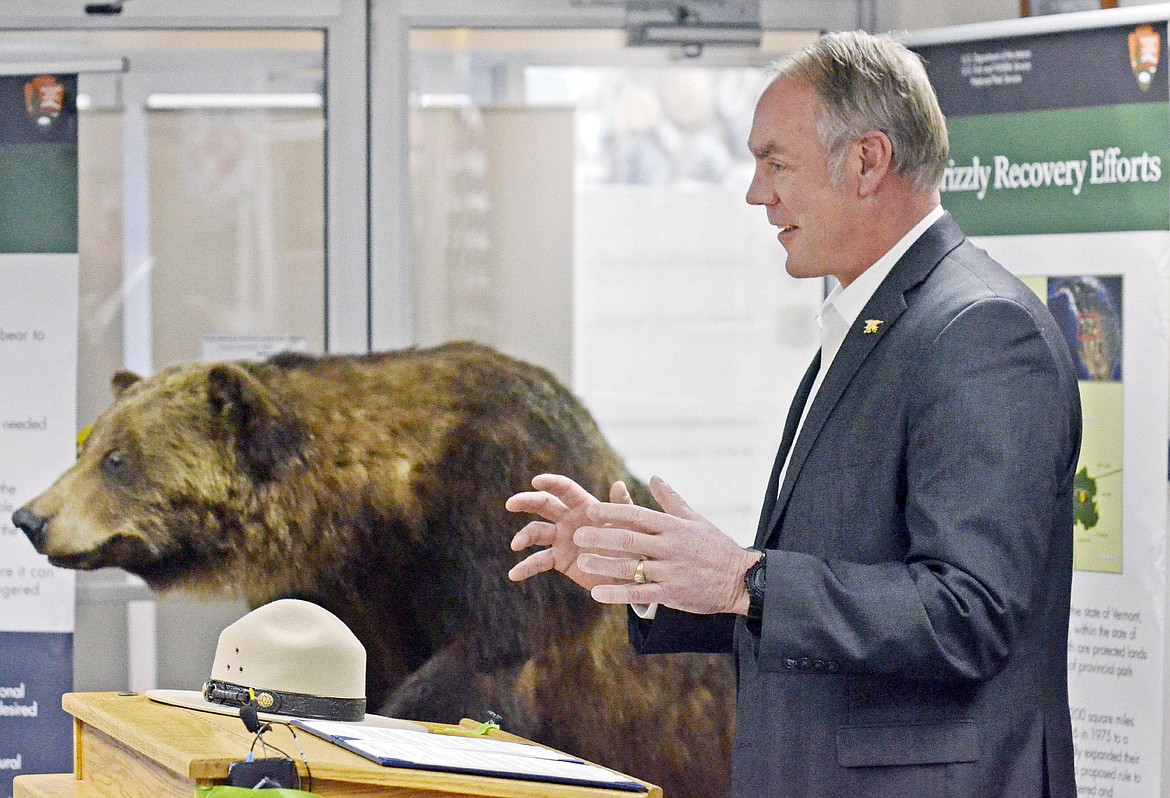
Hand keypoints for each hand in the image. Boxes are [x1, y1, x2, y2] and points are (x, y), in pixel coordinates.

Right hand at [506, 474, 633, 591]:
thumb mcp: (631, 526)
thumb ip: (622, 507)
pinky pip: (539, 561)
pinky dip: (525, 567)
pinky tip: (514, 574)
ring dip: (524, 536)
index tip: (536, 481)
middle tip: (511, 504)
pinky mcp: (559, 559)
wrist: (631, 574)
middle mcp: (569, 519)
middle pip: (544, 505)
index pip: (564, 490)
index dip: (550, 483)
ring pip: (536, 532)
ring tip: (516, 545)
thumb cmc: (635, 544)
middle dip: (526, 501)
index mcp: (585, 505)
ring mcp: (561, 539)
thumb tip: (618, 484)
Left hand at [575, 476, 756, 614]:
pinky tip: (597, 593)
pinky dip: (617, 593)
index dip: (613, 511)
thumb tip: (654, 477)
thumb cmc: (715, 546)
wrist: (740, 579)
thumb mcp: (694, 519)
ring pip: (631, 568)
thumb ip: (670, 499)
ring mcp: (670, 572)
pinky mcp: (671, 594)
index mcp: (674, 527)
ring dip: (604, 564)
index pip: (638, 515)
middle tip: (577, 535)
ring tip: (581, 561)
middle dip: (601, 537)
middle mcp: (670, 548)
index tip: (591, 510)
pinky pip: (639, 594)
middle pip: (629, 540)